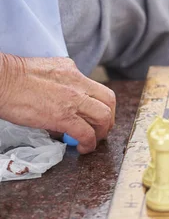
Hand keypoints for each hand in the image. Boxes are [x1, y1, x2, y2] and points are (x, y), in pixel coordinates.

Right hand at [0, 54, 116, 153]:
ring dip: (102, 131)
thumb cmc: (12, 79)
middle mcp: (78, 82)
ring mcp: (74, 98)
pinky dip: (89, 143)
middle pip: (108, 100)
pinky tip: (83, 148)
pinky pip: (86, 132)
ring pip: (103, 116)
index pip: (95, 87)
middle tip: (100, 129)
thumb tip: (61, 104)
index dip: (98, 103)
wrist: (1, 81)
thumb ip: (60, 84)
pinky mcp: (64, 116)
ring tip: (93, 140)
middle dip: (108, 117)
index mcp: (72, 70)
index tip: (92, 115)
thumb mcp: (45, 73)